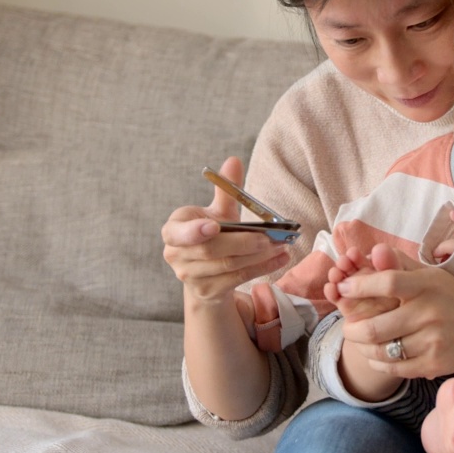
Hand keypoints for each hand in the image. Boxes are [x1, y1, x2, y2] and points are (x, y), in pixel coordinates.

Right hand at [161, 156, 290, 303]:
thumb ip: (225, 189)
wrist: (205, 272)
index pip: (178, 233)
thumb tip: (233, 160)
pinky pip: (237, 279)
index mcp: (173, 230)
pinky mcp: (207, 291)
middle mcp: (176, 255)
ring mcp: (190, 276)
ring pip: (227, 266)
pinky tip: (280, 258)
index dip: (194, 231)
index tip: (214, 226)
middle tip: (268, 236)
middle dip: (242, 243)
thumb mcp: (217, 212)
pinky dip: (261, 268)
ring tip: (280, 245)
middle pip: (211, 250)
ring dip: (257, 256)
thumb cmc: (212, 234)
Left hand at [333, 245, 453, 379]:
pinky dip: (379, 362)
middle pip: (376, 327)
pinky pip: (395, 368)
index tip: (342, 289)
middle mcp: (430, 313)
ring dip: (363, 347)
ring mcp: (433, 341)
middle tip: (347, 327)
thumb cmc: (447, 295)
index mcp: (426, 285)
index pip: (387, 283)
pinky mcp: (435, 364)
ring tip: (359, 340)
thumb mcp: (428, 274)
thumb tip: (373, 251)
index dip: (359, 286)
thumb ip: (398, 263)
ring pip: (382, 350)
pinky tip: (376, 355)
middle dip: (351, 329)